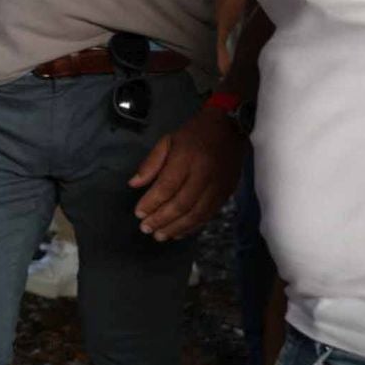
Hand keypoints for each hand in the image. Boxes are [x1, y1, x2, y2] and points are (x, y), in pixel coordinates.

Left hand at [128, 107, 245, 240]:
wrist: (230, 128)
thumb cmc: (194, 133)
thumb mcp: (167, 140)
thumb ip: (150, 163)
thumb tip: (133, 184)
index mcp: (186, 158)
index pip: (166, 187)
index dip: (151, 203)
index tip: (139, 213)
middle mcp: (203, 174)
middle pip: (181, 204)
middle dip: (161, 220)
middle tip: (146, 229)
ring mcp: (218, 186)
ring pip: (196, 214)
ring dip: (176, 228)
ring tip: (160, 236)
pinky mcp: (227, 193)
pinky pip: (209, 215)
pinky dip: (193, 227)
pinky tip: (179, 232)